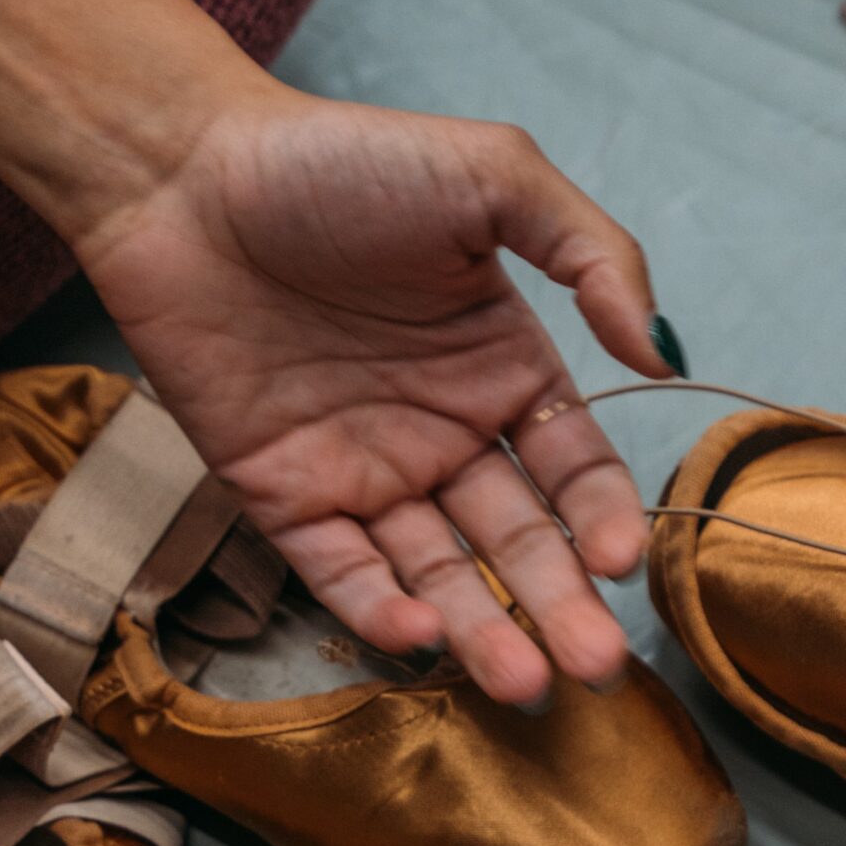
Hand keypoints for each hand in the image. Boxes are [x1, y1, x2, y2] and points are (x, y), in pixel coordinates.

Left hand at [74, 91, 677, 707]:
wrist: (181, 170)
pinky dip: (378, 608)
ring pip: (437, 574)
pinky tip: (418, 632)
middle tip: (595, 667)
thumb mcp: (491, 177)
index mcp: (502, 369)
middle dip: (560, 608)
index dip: (604, 520)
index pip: (574, 471)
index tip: (624, 563)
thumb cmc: (338, 161)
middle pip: (518, 543)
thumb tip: (665, 354)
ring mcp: (364, 473)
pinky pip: (339, 571)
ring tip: (524, 683)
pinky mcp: (282, 497)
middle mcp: (443, 435)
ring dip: (483, 633)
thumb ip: (593, 253)